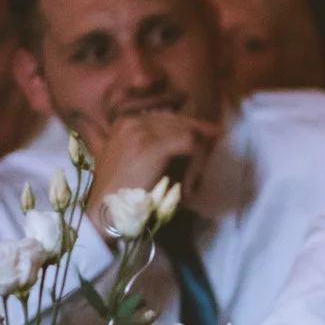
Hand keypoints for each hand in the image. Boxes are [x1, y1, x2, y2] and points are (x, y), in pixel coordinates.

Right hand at [81, 110, 218, 230]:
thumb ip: (132, 142)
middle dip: (198, 130)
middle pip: (178, 120)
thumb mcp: (118, 157)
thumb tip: (163, 137)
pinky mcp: (153, 146)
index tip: (206, 130)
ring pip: (187, 131)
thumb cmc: (116, 190)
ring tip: (202, 166)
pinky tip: (194, 180)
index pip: (165, 115)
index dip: (187, 123)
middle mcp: (133, 121)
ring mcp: (142, 132)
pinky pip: (190, 145)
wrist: (107, 209)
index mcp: (125, 121)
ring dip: (198, 150)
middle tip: (216, 136)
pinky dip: (197, 161)